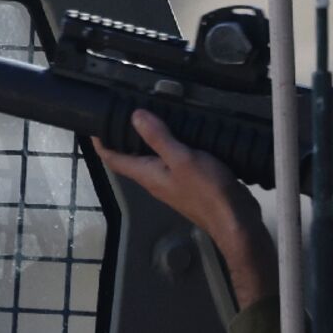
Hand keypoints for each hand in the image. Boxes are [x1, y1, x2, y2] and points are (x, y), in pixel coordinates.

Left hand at [93, 110, 276, 308]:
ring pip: (153, 159)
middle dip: (124, 137)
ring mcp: (172, 183)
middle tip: (125, 112)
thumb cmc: (207, 191)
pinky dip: (171, 146)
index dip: (101, 142)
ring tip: (153, 116)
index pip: (113, 159)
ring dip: (149, 140)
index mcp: (147, 175)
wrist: (236, 220)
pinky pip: (173, 161)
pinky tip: (182, 133)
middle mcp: (155, 180)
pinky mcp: (190, 183)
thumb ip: (158, 138)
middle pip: (131, 158)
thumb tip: (134, 116)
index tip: (97, 123)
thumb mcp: (181, 158)